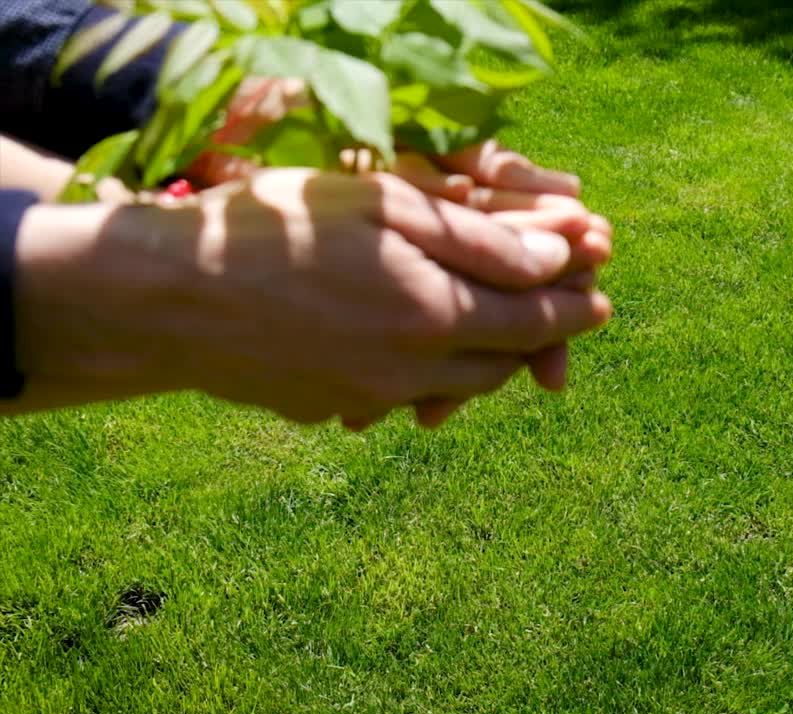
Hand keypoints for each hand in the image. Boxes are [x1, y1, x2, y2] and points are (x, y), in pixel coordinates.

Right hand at [11, 170, 610, 426]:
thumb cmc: (281, 231)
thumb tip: (560, 260)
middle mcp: (415, 370)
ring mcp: (372, 397)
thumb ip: (484, 241)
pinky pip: (401, 396)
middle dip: (538, 338)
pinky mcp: (331, 408)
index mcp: (439, 316)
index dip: (574, 309)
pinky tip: (412, 353)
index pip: (534, 321)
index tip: (602, 299)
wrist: (172, 300)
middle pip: (503, 361)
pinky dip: (426, 377)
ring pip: (455, 386)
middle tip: (558, 318)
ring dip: (485, 361)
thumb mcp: (391, 209)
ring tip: (497, 338)